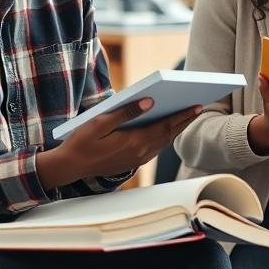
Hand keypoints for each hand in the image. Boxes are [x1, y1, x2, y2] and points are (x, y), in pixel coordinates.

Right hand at [38, 98, 199, 188]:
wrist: (69, 167)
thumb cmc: (81, 141)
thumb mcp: (100, 122)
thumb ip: (126, 112)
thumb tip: (149, 101)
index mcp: (133, 142)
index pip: (165, 127)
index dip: (183, 116)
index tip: (197, 106)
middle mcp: (139, 154)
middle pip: (168, 135)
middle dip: (184, 121)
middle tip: (199, 107)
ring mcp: (136, 160)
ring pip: (162, 143)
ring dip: (176, 130)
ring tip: (186, 116)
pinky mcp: (131, 163)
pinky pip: (154, 148)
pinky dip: (164, 137)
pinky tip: (166, 129)